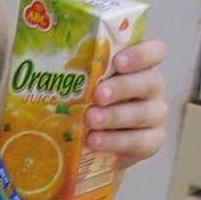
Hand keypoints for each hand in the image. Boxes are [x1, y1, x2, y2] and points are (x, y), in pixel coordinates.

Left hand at [84, 38, 168, 170]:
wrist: (92, 147)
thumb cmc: (85, 107)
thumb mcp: (80, 88)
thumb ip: (76, 75)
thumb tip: (46, 70)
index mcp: (137, 68)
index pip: (155, 51)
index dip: (141, 53)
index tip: (118, 61)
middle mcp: (150, 89)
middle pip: (151, 81)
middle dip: (122, 87)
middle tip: (97, 95)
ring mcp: (153, 115)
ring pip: (146, 113)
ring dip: (116, 116)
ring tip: (90, 120)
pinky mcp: (150, 142)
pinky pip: (140, 141)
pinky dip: (116, 141)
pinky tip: (95, 141)